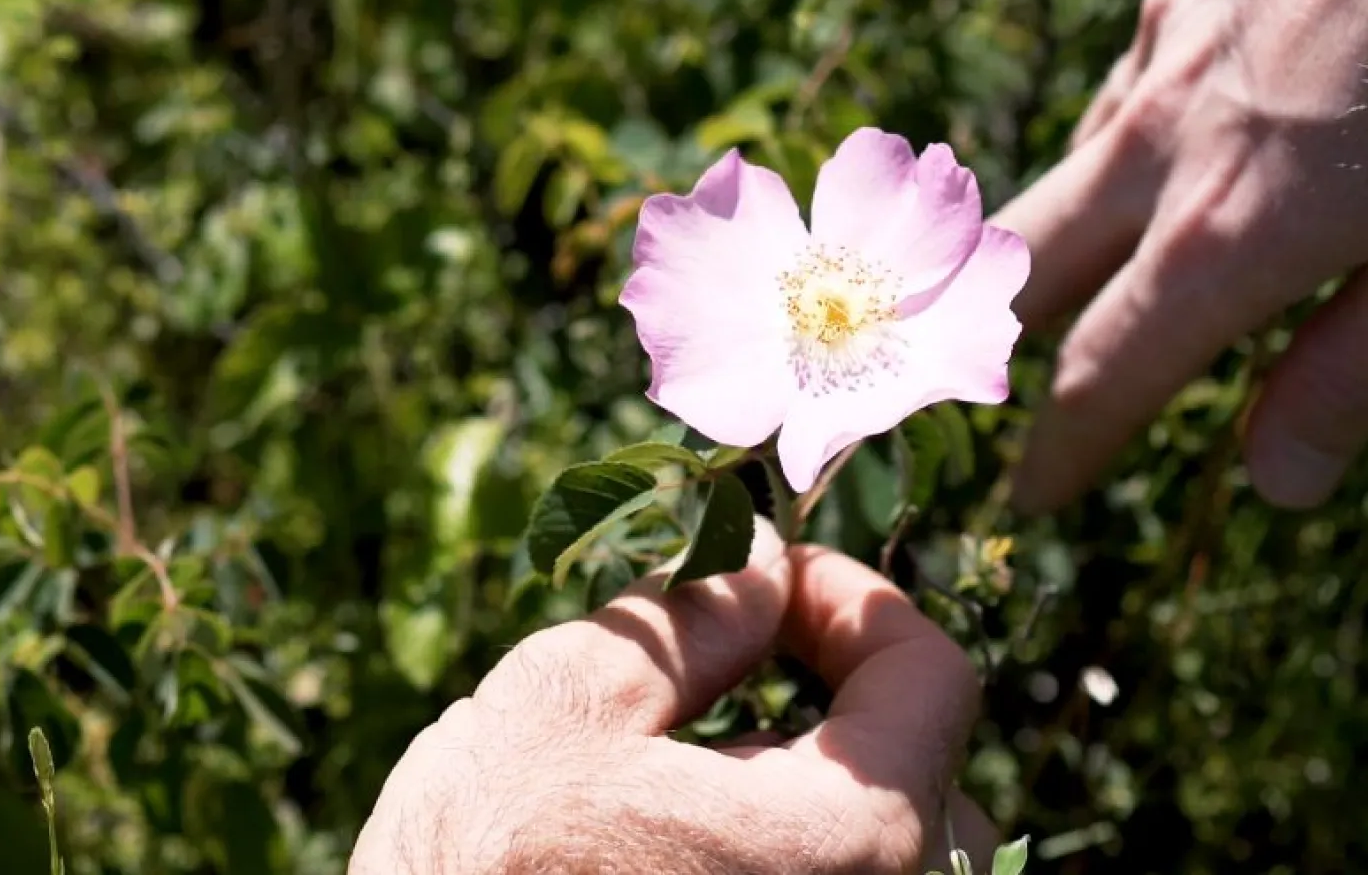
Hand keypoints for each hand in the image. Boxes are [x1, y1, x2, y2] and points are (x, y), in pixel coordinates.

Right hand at [349, 528, 995, 874]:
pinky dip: (775, 855)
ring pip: (874, 851)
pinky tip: (670, 846)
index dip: (850, 598)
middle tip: (717, 661)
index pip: (930, 675)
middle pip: (916, 770)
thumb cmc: (481, 873)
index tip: (769, 578)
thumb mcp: (563, 704)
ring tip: (677, 768)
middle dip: (828, 694)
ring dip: (802, 783)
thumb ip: (691, 618)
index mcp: (852, 837)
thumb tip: (763, 567)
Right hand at [997, 0, 1367, 509]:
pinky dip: (1114, 146)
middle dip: (985, 342)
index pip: (1100, 374)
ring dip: (1048, 241)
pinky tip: (1155, 144)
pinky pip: (1123, 85)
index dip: (1058, 450)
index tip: (1024, 503)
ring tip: (1053, 290)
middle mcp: (1165, 138)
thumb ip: (1358, 369)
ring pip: (1071, 166)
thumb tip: (1276, 477)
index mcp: (1228, 231)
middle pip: (1022, 267)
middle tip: (975, 400)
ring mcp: (1170, 44)